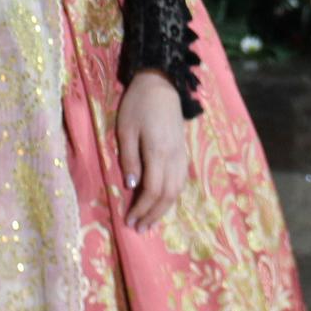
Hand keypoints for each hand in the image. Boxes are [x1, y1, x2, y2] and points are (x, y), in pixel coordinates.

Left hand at [116, 70, 187, 232]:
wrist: (161, 82)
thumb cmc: (138, 104)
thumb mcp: (126, 129)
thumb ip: (130, 159)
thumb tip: (132, 186)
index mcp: (158, 152)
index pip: (152, 190)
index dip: (141, 208)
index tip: (129, 220)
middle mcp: (174, 156)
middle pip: (168, 195)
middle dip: (153, 214)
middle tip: (139, 228)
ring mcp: (182, 153)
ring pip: (178, 189)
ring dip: (164, 208)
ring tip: (150, 220)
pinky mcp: (184, 149)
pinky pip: (181, 179)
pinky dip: (172, 195)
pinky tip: (163, 200)